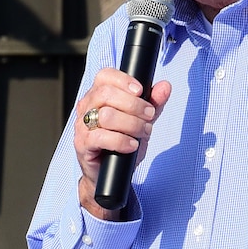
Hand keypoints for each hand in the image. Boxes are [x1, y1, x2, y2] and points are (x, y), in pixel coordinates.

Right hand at [72, 67, 172, 219]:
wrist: (111, 172)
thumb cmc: (123, 142)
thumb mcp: (142, 120)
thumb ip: (153, 103)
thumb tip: (165, 87)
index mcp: (98, 95)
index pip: (105, 76)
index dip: (123, 80)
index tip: (141, 91)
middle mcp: (87, 107)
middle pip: (106, 94)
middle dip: (134, 105)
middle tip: (149, 115)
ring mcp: (82, 126)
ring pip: (106, 115)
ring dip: (131, 124)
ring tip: (143, 132)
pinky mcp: (82, 144)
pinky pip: (101, 138)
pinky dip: (121, 141)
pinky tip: (132, 145)